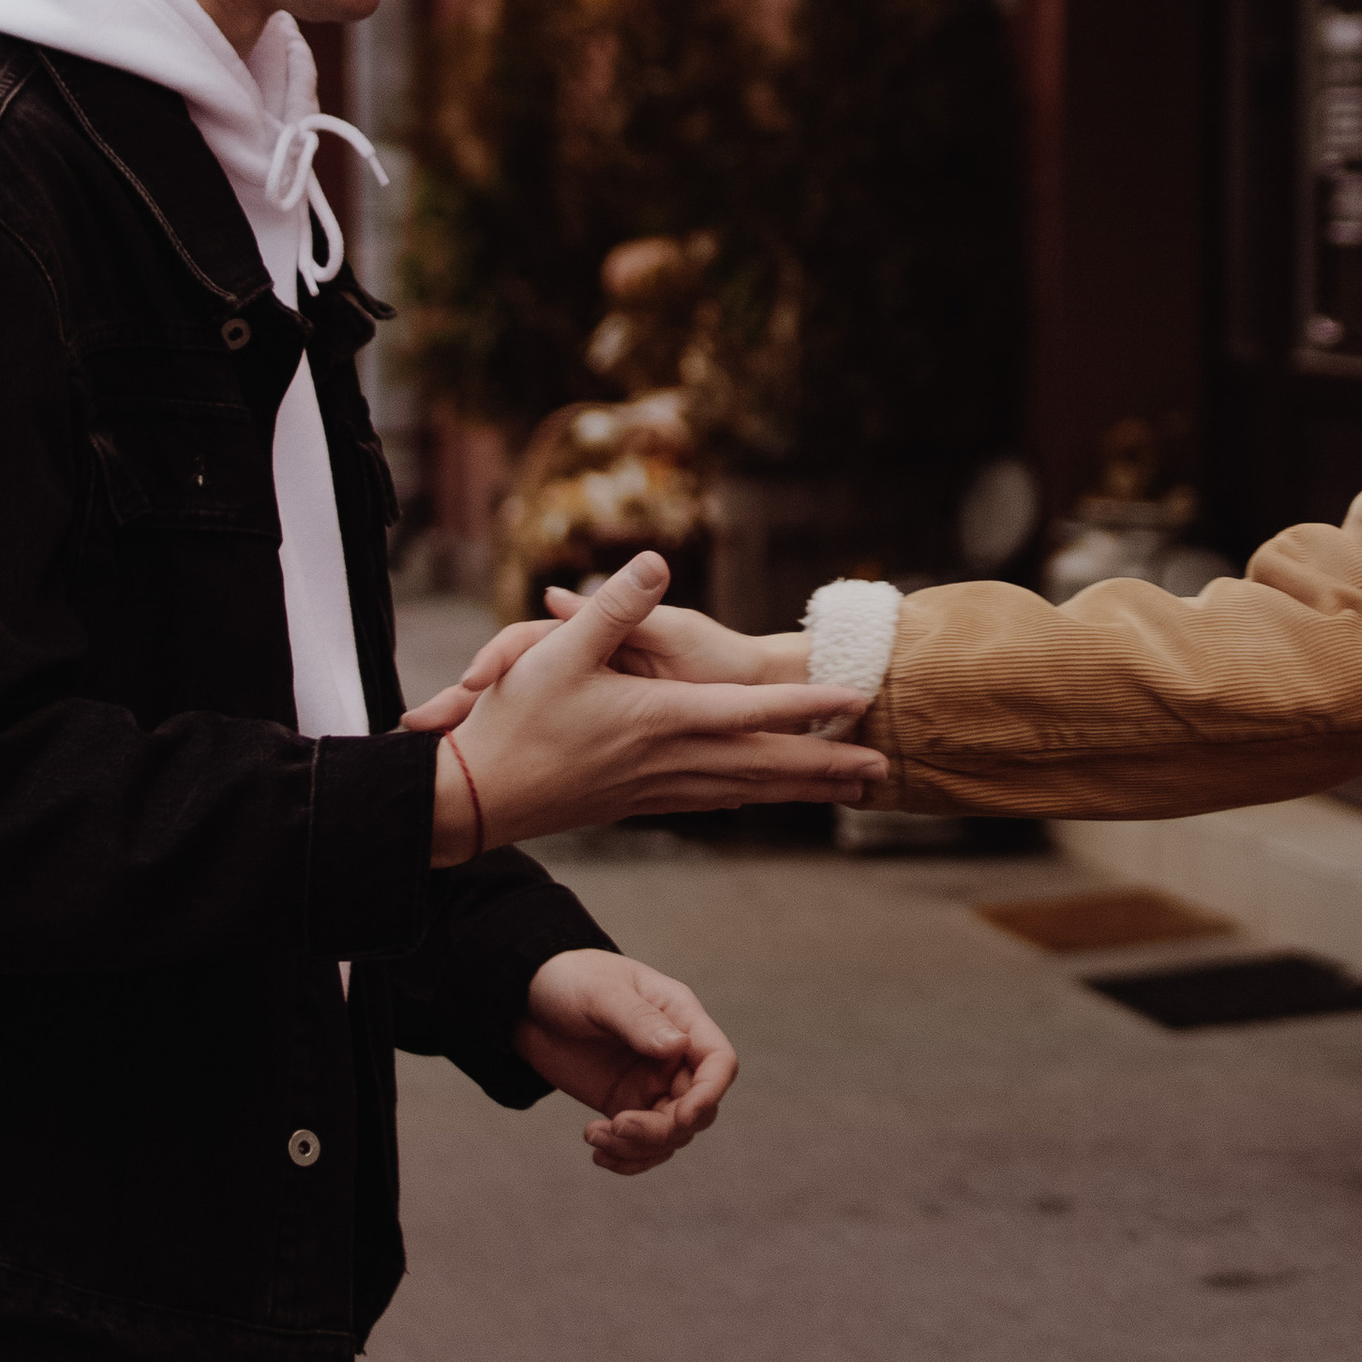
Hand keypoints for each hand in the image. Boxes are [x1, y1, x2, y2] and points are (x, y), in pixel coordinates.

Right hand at [422, 552, 876, 856]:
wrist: (477, 800)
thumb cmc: (513, 722)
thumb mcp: (557, 652)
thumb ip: (614, 605)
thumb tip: (657, 558)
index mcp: (663, 722)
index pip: (753, 715)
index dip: (808, 708)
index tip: (858, 705)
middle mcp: (672, 762)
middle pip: (767, 767)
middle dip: (827, 768)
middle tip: (884, 772)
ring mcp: (658, 790)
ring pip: (747, 792)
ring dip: (800, 790)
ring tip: (848, 792)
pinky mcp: (639, 804)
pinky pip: (714, 802)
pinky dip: (750, 798)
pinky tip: (760, 798)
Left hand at [516, 948, 736, 1175]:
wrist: (525, 999)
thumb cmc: (570, 980)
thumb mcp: (600, 993)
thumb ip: (639, 1019)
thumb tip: (679, 1046)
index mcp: (679, 1017)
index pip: (718, 1061)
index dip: (710, 1093)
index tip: (680, 1117)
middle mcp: (673, 1056)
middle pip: (696, 1109)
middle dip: (662, 1130)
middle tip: (617, 1126)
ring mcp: (651, 1084)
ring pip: (670, 1134)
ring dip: (638, 1147)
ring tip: (594, 1136)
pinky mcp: (625, 1104)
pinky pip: (641, 1144)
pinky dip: (626, 1158)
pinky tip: (598, 1154)